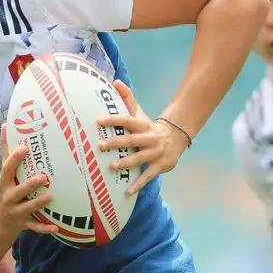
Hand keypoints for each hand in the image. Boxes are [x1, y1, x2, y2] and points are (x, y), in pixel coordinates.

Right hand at [0, 125, 58, 235]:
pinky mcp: (25, 223)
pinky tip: (56, 227)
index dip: (14, 158)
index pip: (7, 169)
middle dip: (29, 184)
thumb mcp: (6, 172)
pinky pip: (35, 227)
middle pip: (18, 191)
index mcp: (5, 183)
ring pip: (28, 208)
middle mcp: (9, 197)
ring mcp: (17, 211)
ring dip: (39, 203)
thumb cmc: (8, 188)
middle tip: (44, 176)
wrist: (0, 220)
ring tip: (51, 196)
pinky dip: (45, 228)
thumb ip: (7, 151)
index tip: (25, 148)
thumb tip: (6, 125)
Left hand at [96, 80, 188, 194]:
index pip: (126, 120)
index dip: (113, 120)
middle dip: (116, 143)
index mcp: (142, 125)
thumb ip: (127, 99)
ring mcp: (155, 153)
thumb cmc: (149, 127)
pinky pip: (148, 176)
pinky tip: (127, 191)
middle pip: (132, 140)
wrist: (175, 138)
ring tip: (111, 167)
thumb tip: (115, 81)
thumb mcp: (139, 113)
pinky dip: (138, 184)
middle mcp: (149, 138)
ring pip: (140, 158)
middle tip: (100, 145)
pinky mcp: (160, 166)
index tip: (97, 121)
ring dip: (126, 163)